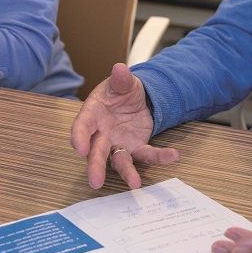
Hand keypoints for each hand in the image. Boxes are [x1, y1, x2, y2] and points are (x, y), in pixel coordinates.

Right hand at [69, 63, 177, 188]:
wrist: (135, 98)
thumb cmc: (120, 91)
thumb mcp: (121, 82)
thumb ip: (121, 79)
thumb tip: (120, 69)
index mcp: (92, 115)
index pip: (81, 128)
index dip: (79, 138)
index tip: (80, 150)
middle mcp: (102, 134)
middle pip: (96, 152)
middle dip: (95, 167)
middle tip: (95, 182)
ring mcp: (118, 144)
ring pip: (119, 161)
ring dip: (126, 172)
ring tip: (135, 183)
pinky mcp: (136, 148)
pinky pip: (146, 155)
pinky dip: (159, 157)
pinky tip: (172, 155)